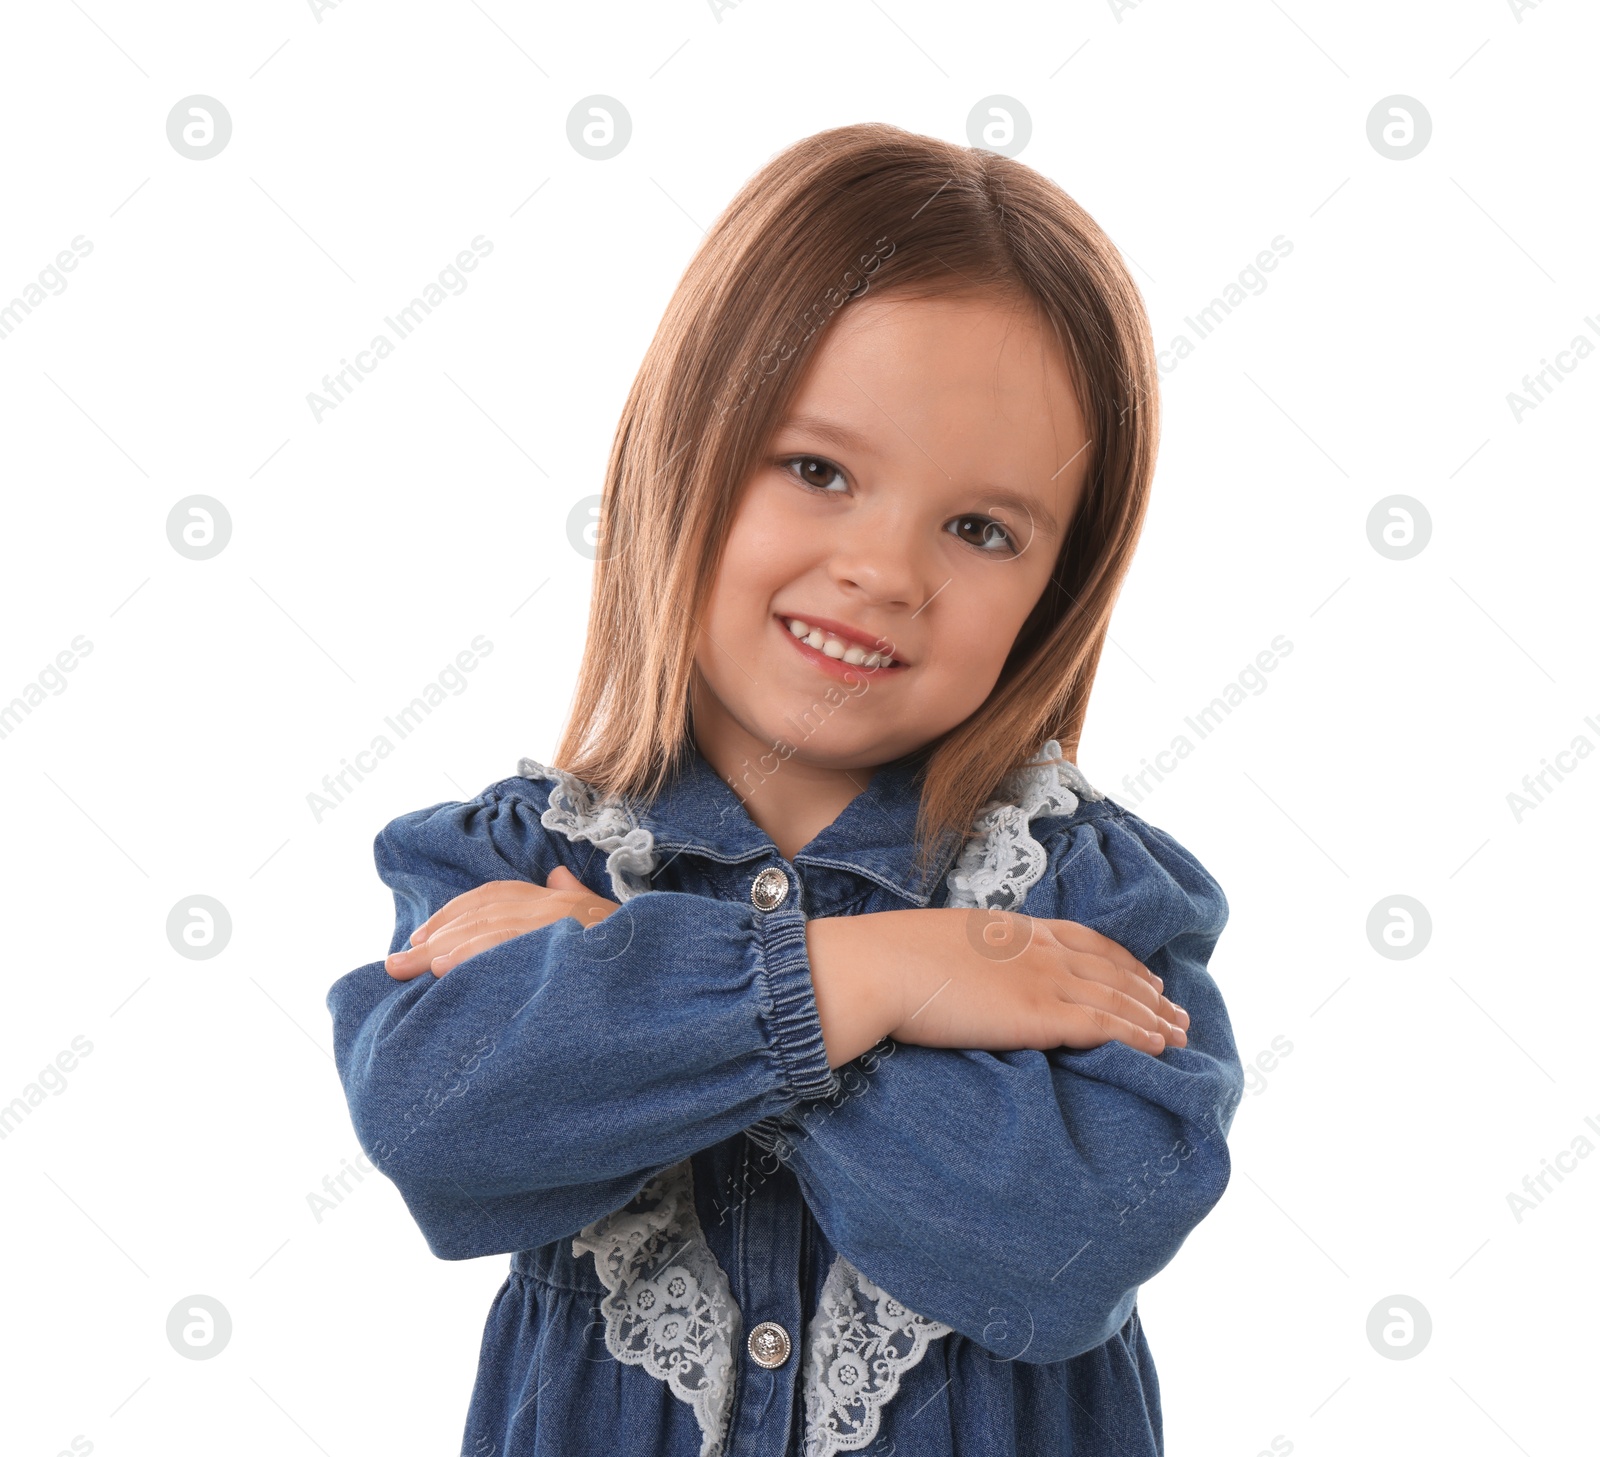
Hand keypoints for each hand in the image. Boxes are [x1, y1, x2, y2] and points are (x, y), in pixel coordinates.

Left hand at [383, 866, 620, 979]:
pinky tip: (444, 970)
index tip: (421, 939)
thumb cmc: (631, 944)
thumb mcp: (600, 915)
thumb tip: (557, 876)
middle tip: (396, 964)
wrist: (663, 959)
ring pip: (486, 928)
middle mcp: (554, 903)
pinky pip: (505, 945)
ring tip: (410, 968)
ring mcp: (558, 921)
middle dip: (434, 936)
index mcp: (557, 898)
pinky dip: (471, 955)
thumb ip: (574, 894)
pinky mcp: (562, 939)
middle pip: (481, 913)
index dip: (454, 915)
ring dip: (443, 948)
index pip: (495, 897)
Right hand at [807, 907, 1188, 1062]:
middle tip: (1177, 1013)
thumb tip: (968, 974)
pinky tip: (1160, 1048)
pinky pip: (1105, 1027)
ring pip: (1117, 999)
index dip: (1121, 960)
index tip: (1144, 976)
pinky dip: (1139, 1037)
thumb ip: (972, 956)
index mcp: (1015, 928)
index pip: (1086, 940)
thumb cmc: (892, 958)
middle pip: (1112, 970)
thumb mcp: (943, 944)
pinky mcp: (1038, 1014)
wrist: (880, 966)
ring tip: (1181, 1036)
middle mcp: (1038, 950)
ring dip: (1155, 1018)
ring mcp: (1042, 980)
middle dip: (1149, 993)